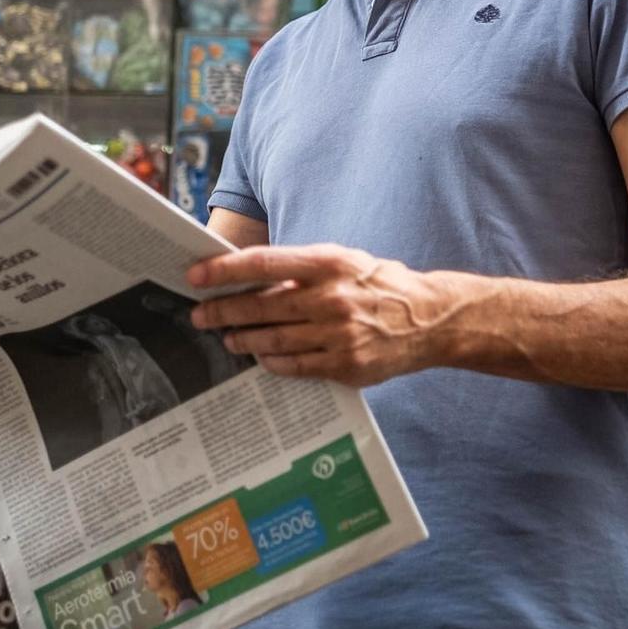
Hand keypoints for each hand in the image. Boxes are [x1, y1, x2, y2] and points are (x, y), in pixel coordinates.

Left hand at [187, 244, 449, 385]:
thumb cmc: (380, 284)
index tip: (196, 276)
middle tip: (200, 315)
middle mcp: (332, 298)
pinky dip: (272, 362)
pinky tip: (260, 356)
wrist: (431, 319)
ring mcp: (339, 335)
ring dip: (243, 338)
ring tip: (228, 337)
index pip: (263, 263)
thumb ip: (303, 269)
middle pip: (261, 306)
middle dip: (223, 311)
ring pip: (273, 340)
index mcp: (330, 263)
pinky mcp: (346, 366)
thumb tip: (252, 278)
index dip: (224, 270)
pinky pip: (295, 366)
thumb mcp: (345, 261)